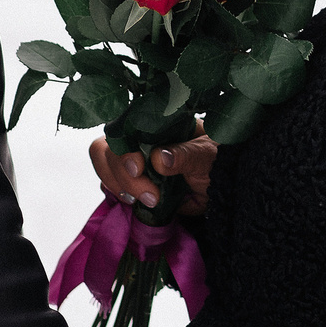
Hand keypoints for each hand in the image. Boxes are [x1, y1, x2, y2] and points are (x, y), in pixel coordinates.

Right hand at [90, 136, 216, 215]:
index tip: (138, 168)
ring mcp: (132, 160)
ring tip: (148, 200)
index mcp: (154, 123)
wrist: (221, 188)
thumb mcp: (207, 154)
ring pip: (104, 165)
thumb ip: (186, 154)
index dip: (124, 147)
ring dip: (118, 185)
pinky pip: (111, 185)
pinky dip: (118, 195)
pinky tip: (137, 203)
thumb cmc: (215, 161)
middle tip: (149, 195)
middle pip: (107, 148)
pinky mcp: (132, 182)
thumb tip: (159, 158)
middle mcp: (138, 138)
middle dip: (122, 174)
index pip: (125, 126)